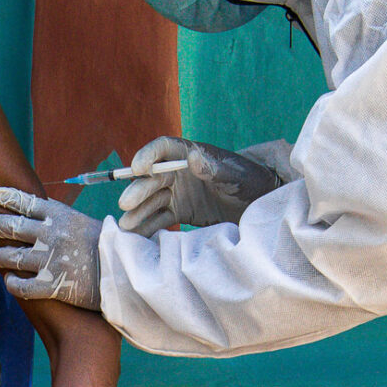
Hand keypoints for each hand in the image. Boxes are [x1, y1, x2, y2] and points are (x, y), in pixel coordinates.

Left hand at [0, 188, 102, 309]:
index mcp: (60, 216)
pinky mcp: (51, 284)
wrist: (125, 273)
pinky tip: (9, 282)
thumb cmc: (109, 247)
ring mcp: (49, 260)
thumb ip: (61, 220)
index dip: (5, 196)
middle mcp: (50, 234)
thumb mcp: (84, 223)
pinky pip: (22, 286)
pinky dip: (13, 284)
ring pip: (11, 256)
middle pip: (11, 226)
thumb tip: (41, 214)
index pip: (25, 201)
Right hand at [116, 136, 286, 233]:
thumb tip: (192, 158)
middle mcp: (179, 172)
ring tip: (126, 227)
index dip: (147, 156)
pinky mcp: (181, 212)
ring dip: (138, 212)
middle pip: (152, 178)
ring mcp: (178, 193)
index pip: (162, 149)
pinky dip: (148, 227)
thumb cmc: (251, 181)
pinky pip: (160, 218)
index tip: (137, 169)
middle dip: (138, 191)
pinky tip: (137, 237)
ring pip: (152, 201)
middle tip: (125, 205)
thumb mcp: (234, 175)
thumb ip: (213, 168)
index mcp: (190, 155)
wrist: (261, 205)